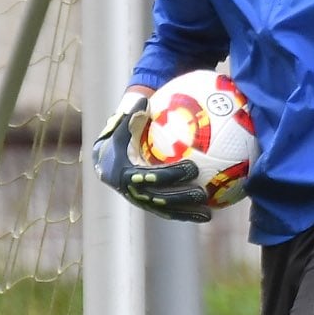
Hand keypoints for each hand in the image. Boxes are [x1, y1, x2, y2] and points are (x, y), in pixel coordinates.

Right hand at [91, 95, 211, 222]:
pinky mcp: (149, 207)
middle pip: (161, 198)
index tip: (192, 167)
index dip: (172, 174)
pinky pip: (169, 212)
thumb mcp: (120, 129)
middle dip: (182, 197)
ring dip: (186, 213)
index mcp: (126, 174)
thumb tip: (143, 99)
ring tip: (208, 215)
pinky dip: (185, 214)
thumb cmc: (117, 141)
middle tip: (202, 193)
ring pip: (166, 210)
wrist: (105, 163)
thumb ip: (131, 116)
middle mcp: (133, 192)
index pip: (153, 176)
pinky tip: (206, 214)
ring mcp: (141, 202)